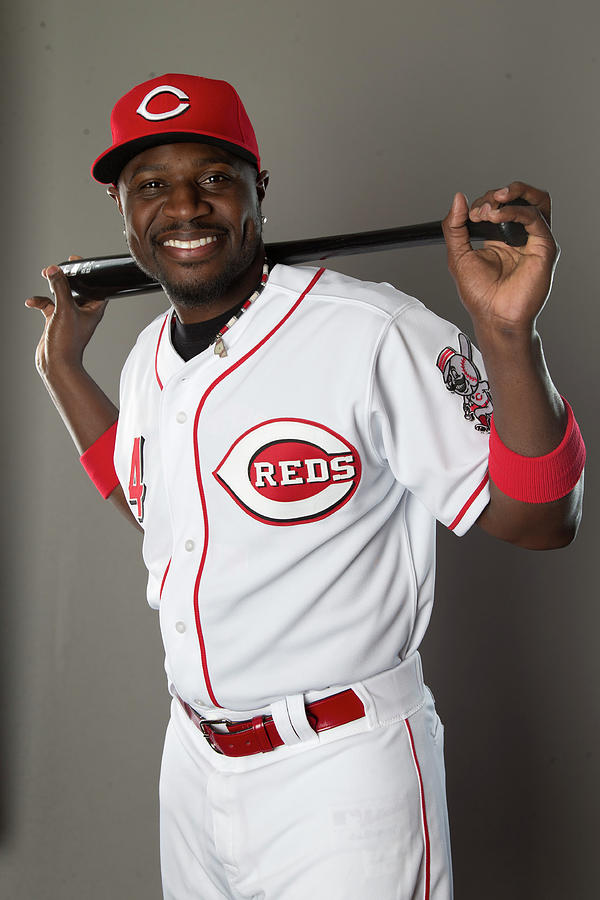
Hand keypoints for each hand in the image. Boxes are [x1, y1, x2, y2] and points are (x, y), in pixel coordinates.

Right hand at [25, 256, 108, 378]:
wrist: (56, 364)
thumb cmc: (68, 342)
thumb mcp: (64, 309)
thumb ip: (60, 287)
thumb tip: (54, 269)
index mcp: (93, 309)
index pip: (95, 286)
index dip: (89, 273)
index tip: (77, 262)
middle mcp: (83, 312)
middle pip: (76, 288)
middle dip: (66, 277)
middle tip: (58, 267)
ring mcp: (68, 316)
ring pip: (61, 295)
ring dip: (52, 287)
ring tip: (45, 276)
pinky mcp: (55, 321)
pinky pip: (47, 305)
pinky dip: (39, 301)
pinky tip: (31, 302)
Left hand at [442, 182, 558, 332]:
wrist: (493, 316)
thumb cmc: (480, 295)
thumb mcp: (458, 255)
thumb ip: (454, 227)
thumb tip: (457, 199)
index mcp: (501, 238)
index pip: (498, 205)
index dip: (483, 203)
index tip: (470, 215)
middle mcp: (520, 237)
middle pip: (518, 197)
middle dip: (494, 196)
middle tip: (479, 211)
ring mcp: (534, 240)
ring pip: (536, 199)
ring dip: (514, 191)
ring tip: (494, 201)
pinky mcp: (544, 246)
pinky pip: (535, 217)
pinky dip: (514, 211)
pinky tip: (497, 216)